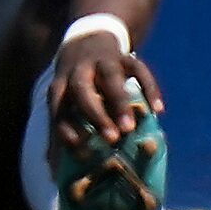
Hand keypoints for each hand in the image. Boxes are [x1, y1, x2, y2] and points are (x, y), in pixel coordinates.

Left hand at [46, 30, 164, 148]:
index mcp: (60, 86)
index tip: (81, 150)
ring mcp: (103, 61)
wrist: (88, 37)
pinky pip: (139, 70)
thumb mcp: (63, 98)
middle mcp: (79, 71)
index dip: (67, 128)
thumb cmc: (75, 82)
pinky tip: (158, 110)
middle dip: (97, 116)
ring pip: (111, 79)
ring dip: (120, 103)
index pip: (59, 108)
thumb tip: (51, 171)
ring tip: (132, 128)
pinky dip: (150, 89)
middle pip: (84, 92)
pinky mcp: (125, 56)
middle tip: (112, 139)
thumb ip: (61, 128)